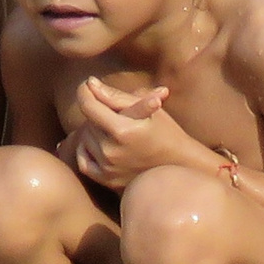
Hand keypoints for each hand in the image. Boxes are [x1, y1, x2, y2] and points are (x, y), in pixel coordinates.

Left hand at [66, 77, 196, 190]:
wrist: (180, 167)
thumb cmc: (166, 133)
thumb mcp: (148, 109)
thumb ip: (116, 96)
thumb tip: (90, 83)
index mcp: (123, 130)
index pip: (89, 106)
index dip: (85, 92)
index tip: (87, 85)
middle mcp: (111, 151)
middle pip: (88, 122)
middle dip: (99, 114)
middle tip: (117, 115)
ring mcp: (107, 168)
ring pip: (85, 139)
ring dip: (95, 132)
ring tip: (115, 132)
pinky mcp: (106, 180)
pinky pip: (83, 159)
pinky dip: (89, 150)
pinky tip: (103, 146)